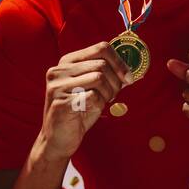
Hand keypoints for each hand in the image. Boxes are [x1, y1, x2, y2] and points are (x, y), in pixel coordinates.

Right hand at [36, 43, 130, 162]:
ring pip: (98, 78)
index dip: (120, 62)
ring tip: (102, 102)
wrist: (58, 139)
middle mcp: (59, 70)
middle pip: (102, 64)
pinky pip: (93, 96)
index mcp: (68, 61)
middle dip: (116, 81)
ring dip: (108, 93)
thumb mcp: (93, 88)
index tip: (128, 78)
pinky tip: (91, 110)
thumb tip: (130, 71)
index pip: (101, 48)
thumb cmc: (79, 112)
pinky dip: (99, 104)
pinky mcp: (61, 102)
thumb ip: (107, 75)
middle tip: (114, 95)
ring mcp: (57, 86)